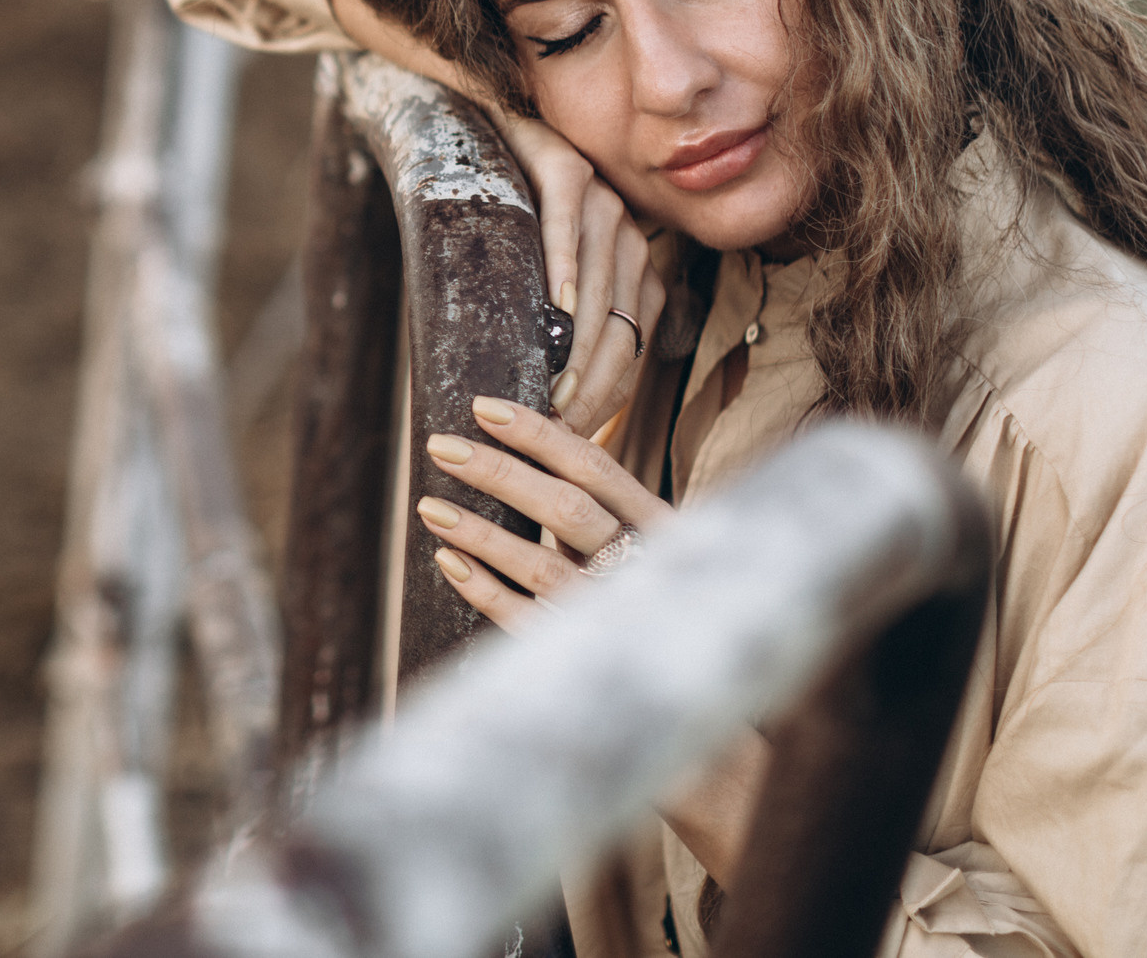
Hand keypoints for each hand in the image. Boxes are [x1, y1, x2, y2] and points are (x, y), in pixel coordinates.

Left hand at [420, 396, 765, 883]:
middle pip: (566, 508)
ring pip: (541, 564)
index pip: (596, 467)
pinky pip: (528, 622)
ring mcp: (618, 618)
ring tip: (428, 506)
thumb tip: (540, 453)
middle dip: (500, 471)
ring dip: (480, 531)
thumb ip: (607, 514)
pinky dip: (485, 591)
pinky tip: (448, 562)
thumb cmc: (671, 624)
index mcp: (663, 529)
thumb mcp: (651, 556)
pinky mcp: (589, 665)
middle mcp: (645, 568)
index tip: (483, 407)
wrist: (717, 739)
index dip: (539, 434)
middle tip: (441, 444)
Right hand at [494, 115, 663, 437]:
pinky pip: (567, 221)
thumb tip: (546, 422)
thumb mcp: (532, 289)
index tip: (573, 439)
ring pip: (600, 283)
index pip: (632, 347)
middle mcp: (630, 235)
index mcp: (634, 270)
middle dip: (590, 384)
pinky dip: (563, 265)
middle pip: (619, 324)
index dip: (607, 396)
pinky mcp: (568, 166)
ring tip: (550, 391)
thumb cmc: (501, 228)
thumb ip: (552, 338)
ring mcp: (603, 199)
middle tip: (557, 430)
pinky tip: (553, 304)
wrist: (478, 136)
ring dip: (577, 344)